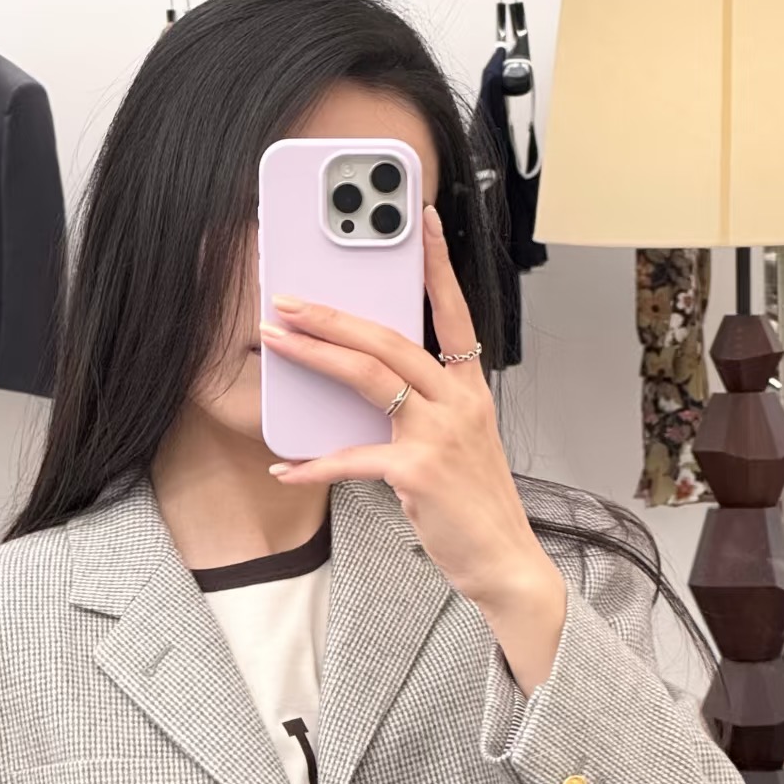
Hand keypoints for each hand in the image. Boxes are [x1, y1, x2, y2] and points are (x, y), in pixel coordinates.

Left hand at [259, 204, 547, 606]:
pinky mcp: (417, 472)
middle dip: (335, 315)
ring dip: (317, 356)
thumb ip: (424, 415)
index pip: (455, 315)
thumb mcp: (460, 448)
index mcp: (471, 392)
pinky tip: (287, 466)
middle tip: (290, 299)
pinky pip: (353, 457)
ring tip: (278, 342)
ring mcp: (439, 435)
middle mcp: (459, 403)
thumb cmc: (475, 508)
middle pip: (391, 340)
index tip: (423, 221)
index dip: (438, 266)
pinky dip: (315, 464)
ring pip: (371, 378)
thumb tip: (368, 396)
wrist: (504, 562)